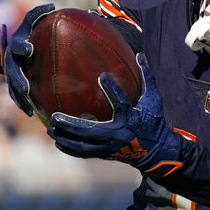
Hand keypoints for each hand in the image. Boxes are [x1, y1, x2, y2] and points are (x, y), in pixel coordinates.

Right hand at [0, 3, 54, 115]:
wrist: (24, 46)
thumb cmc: (32, 31)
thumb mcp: (35, 20)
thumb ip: (40, 13)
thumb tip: (51, 5)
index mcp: (16, 43)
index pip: (16, 44)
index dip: (21, 46)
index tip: (29, 49)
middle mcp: (10, 58)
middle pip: (12, 70)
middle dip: (17, 79)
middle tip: (26, 87)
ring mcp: (11, 73)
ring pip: (12, 87)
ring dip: (19, 97)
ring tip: (28, 108)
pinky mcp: (15, 84)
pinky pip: (16, 96)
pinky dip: (22, 104)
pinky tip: (31, 114)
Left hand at [48, 53, 183, 175]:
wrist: (158, 150)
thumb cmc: (154, 120)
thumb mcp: (154, 99)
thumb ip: (146, 78)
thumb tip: (139, 55)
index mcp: (131, 118)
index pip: (121, 102)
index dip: (112, 89)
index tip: (102, 75)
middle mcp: (119, 134)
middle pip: (91, 131)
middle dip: (71, 125)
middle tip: (55, 117)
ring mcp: (111, 146)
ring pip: (84, 145)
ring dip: (66, 138)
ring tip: (51, 130)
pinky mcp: (107, 154)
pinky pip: (85, 153)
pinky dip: (70, 148)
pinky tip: (58, 142)